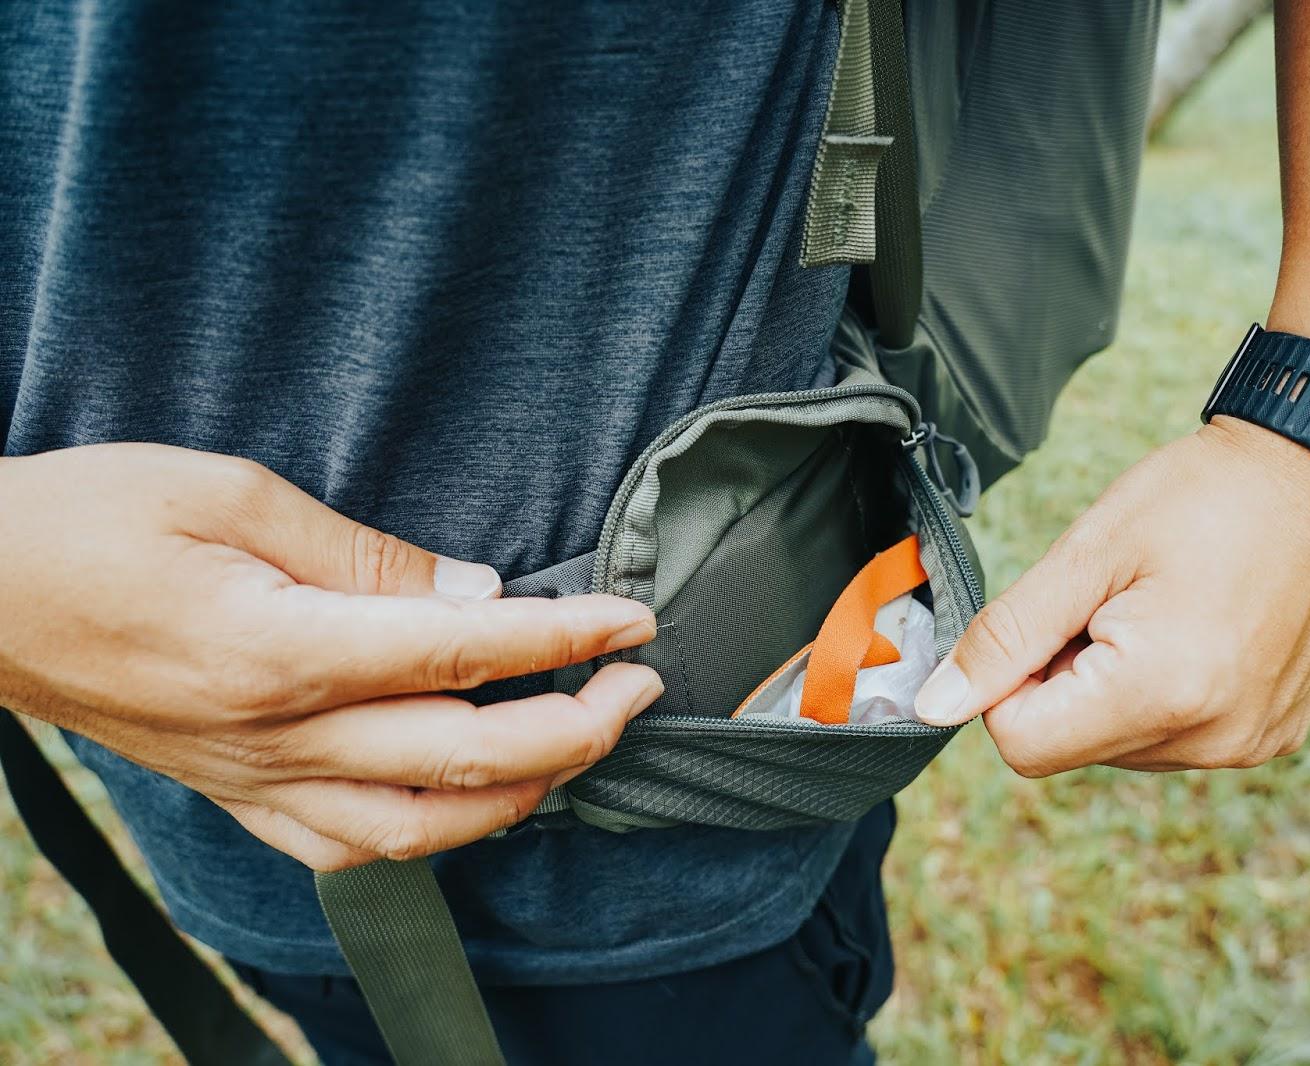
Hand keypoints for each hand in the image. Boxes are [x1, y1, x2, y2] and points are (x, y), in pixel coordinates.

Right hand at [0, 444, 661, 868]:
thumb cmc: (92, 522)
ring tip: (581, 739)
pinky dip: (434, 835)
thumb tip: (477, 594)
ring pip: (425, 829)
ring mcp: (256, 781)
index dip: (568, 637)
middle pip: (469, 757)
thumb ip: (367, 554)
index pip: (467, 652)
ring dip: (525, 794)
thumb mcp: (233, 493)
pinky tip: (473, 800)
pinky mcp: (237, 796)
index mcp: (282, 648)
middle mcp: (279, 735)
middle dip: (579, 724)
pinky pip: (351, 849)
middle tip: (639, 681)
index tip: (635, 619)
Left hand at [914, 417, 1309, 774]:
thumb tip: (934, 707)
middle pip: (1070, 747)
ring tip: (1158, 611)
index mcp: (1163, 693)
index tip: (1049, 619)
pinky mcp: (1268, 737)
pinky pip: (1171, 740)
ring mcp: (1249, 744)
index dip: (1010, 682)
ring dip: (1109, 688)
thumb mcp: (1086, 554)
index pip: (1022, 744)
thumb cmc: (1202, 495)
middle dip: (1064, 680)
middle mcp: (1214, 738)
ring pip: (1115, 747)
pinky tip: (1191, 631)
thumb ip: (1004, 638)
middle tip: (1112, 602)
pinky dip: (1157, 694)